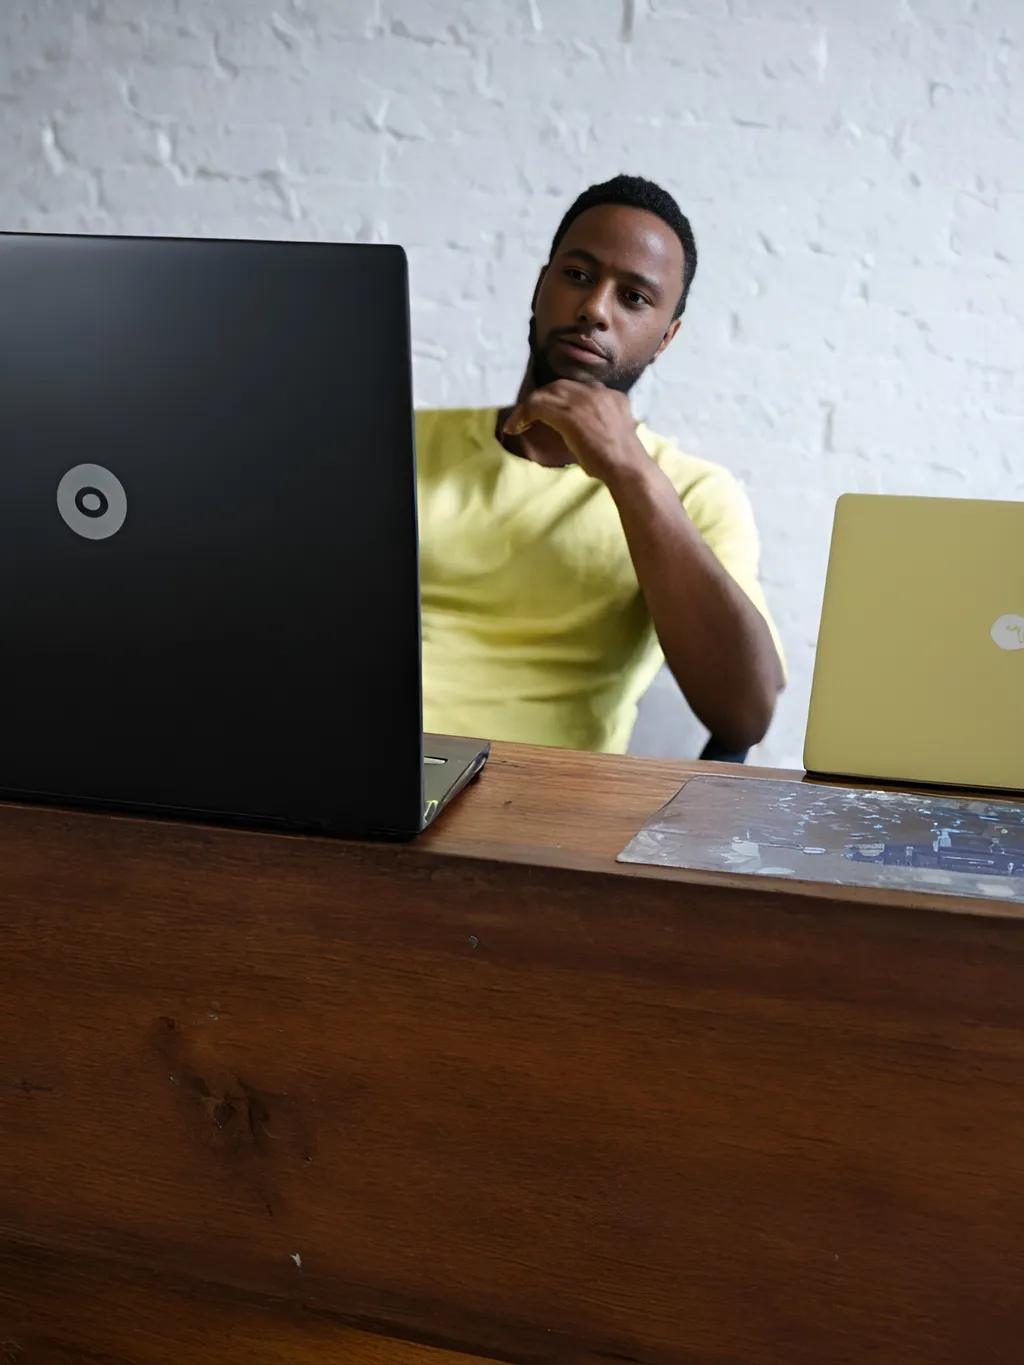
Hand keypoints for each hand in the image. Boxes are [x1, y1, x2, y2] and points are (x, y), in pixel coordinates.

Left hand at [503, 380, 645, 484]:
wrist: (627, 467)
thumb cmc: (622, 462)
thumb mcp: (614, 435)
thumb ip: (601, 425)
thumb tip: (584, 435)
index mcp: (612, 396)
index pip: (580, 389)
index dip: (561, 399)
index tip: (550, 413)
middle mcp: (597, 392)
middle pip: (559, 386)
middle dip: (541, 399)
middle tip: (528, 416)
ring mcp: (583, 400)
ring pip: (546, 393)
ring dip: (528, 407)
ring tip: (517, 423)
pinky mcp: (569, 413)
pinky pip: (537, 406)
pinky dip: (522, 415)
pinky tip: (515, 428)